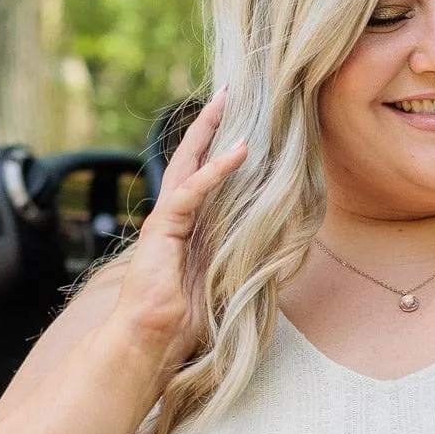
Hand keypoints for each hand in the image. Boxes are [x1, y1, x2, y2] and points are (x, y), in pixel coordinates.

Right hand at [111, 85, 246, 371]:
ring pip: (188, 164)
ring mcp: (166, 221)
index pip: (204, 178)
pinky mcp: (163, 229)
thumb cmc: (185, 325)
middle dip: (210, 124)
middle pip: (192, 158)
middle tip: (229, 91)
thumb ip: (246, 261)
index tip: (242, 125)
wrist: (151, 342)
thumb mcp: (227, 285)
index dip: (222, 151)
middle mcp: (175, 218)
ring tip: (227, 100)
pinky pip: (192, 191)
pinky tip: (238, 150)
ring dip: (209, 131)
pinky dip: (215, 170)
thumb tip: (283, 252)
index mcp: (188, 229)